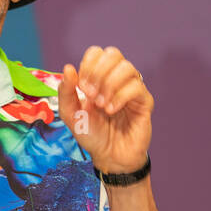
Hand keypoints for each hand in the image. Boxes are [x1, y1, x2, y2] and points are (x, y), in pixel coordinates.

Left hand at [58, 46, 152, 175]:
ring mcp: (132, 89)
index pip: (97, 53)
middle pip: (113, 53)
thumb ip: (65, 92)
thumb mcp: (71, 114)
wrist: (108, 156)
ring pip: (127, 67)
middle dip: (98, 73)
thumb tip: (68, 68)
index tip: (82, 88)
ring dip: (109, 84)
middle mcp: (117, 79)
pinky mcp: (144, 101)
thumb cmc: (91, 135)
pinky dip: (120, 97)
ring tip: (102, 105)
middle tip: (90, 95)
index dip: (88, 65)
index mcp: (99, 78)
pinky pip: (136, 87)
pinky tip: (111, 110)